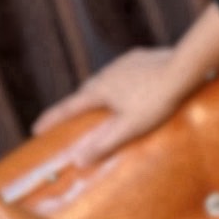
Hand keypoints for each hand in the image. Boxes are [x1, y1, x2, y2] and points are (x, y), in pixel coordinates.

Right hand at [29, 47, 188, 169]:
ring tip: (100, 103)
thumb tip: (78, 160)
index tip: (36, 128)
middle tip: (71, 116)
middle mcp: (106, 73)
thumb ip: (103, 144)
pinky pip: (123, 71)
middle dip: (77, 105)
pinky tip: (129, 86)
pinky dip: (119, 82)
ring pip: (105, 79)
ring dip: (99, 92)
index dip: (52, 119)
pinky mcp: (140, 57)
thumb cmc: (156, 100)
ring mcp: (123, 63)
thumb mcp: (129, 127)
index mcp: (100, 90)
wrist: (182, 68)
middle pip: (86, 91)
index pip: (69, 108)